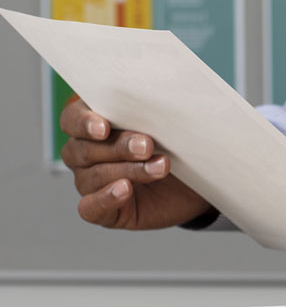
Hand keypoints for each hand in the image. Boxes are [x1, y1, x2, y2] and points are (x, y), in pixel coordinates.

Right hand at [60, 97, 213, 229]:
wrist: (192, 186)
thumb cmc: (175, 148)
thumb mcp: (169, 126)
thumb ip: (156, 111)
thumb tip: (166, 96)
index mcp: (92, 125)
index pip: (72, 119)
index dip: (84, 122)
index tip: (104, 126)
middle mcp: (84, 154)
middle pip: (84, 148)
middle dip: (118, 146)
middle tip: (147, 145)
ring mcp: (90, 183)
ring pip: (95, 176)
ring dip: (129, 170)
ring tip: (160, 167)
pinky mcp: (101, 210)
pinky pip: (91, 207)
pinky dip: (106, 198)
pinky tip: (125, 190)